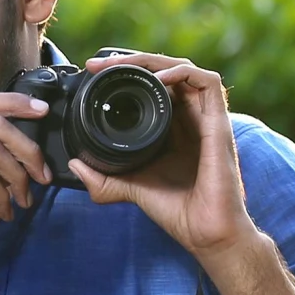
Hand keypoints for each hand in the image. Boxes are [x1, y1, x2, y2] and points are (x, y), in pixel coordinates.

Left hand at [67, 52, 260, 265]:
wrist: (206, 232)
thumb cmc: (177, 211)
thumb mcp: (130, 189)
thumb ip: (103, 179)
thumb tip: (75, 165)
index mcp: (171, 129)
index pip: (151, 87)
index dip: (127, 74)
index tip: (95, 73)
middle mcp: (188, 119)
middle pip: (165, 72)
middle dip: (133, 61)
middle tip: (99, 64)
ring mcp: (205, 119)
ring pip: (184, 69)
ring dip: (154, 61)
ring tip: (123, 64)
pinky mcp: (219, 123)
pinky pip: (208, 82)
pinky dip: (183, 73)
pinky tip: (159, 79)